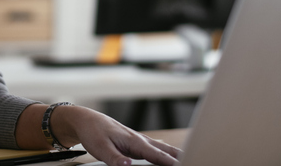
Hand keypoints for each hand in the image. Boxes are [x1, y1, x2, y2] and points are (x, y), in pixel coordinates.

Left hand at [53, 106, 180, 165]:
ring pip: (162, 149)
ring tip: (189, 159)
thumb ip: (114, 158)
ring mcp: (139, 142)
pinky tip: (171, 157)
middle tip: (194, 161)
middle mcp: (140, 140)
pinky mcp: (136, 144)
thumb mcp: (100, 147)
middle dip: (180, 157)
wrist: (86, 120)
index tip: (183, 165)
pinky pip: (155, 150)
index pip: (156, 154)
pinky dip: (165, 154)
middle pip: (165, 150)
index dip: (170, 162)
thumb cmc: (93, 131)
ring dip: (175, 155)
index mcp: (133, 140)